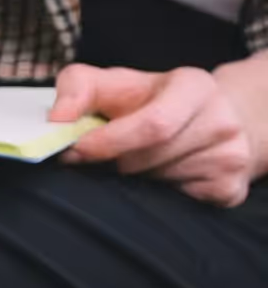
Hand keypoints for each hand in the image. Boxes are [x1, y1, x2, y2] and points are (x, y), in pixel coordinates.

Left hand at [51, 63, 267, 207]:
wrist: (211, 120)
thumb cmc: (152, 102)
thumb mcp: (115, 84)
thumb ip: (77, 88)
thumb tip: (57, 119)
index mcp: (194, 87)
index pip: (153, 124)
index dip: (108, 143)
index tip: (76, 150)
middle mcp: (221, 120)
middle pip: (148, 159)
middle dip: (115, 161)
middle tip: (105, 156)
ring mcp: (230, 157)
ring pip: (158, 184)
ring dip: (132, 178)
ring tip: (138, 160)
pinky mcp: (230, 189)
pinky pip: (175, 203)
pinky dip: (154, 196)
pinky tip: (160, 175)